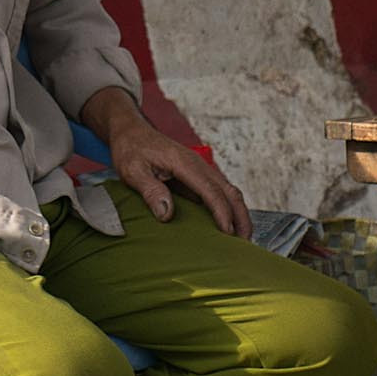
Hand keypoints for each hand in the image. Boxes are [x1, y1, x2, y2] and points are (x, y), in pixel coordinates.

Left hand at [109, 121, 251, 236]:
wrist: (132, 133)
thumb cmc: (132, 149)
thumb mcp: (133, 170)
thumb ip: (151, 190)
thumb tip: (167, 213)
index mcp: (185, 163)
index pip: (211, 190)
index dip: (222, 213)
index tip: (227, 233)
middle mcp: (198, 166)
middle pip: (230, 192)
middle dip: (241, 217)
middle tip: (244, 243)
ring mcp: (200, 171)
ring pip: (229, 192)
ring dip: (238, 214)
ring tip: (242, 239)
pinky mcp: (197, 177)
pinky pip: (219, 193)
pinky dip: (229, 209)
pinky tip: (228, 226)